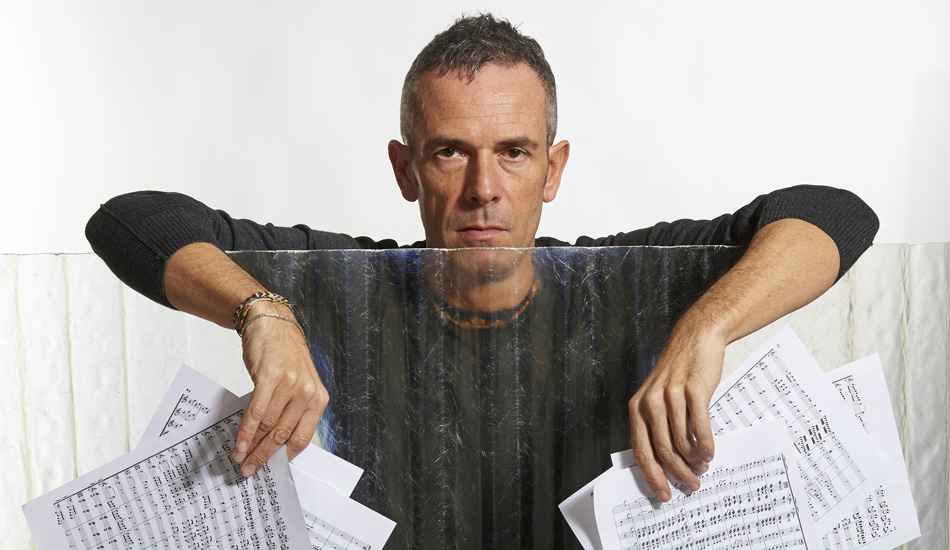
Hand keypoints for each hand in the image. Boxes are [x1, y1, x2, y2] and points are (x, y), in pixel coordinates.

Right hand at [232, 305, 328, 475]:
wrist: (272, 324)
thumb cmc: (284, 357)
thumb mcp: (299, 385)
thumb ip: (293, 411)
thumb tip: (275, 443)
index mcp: (319, 399)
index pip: (303, 438)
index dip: (286, 457)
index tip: (273, 469)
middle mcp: (307, 392)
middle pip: (283, 434)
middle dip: (265, 456)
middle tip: (251, 470)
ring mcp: (290, 384)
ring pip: (268, 425)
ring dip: (252, 446)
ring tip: (241, 458)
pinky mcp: (270, 377)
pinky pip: (257, 411)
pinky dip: (246, 430)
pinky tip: (239, 442)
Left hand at [627, 321, 724, 500]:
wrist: (695, 338)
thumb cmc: (678, 372)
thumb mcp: (656, 396)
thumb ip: (656, 425)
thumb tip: (665, 461)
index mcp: (638, 407)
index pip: (641, 450)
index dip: (652, 475)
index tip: (664, 494)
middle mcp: (651, 402)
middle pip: (663, 450)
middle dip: (678, 474)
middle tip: (691, 485)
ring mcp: (672, 396)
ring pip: (682, 442)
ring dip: (694, 461)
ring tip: (703, 467)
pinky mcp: (694, 391)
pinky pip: (700, 428)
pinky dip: (706, 445)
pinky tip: (709, 453)